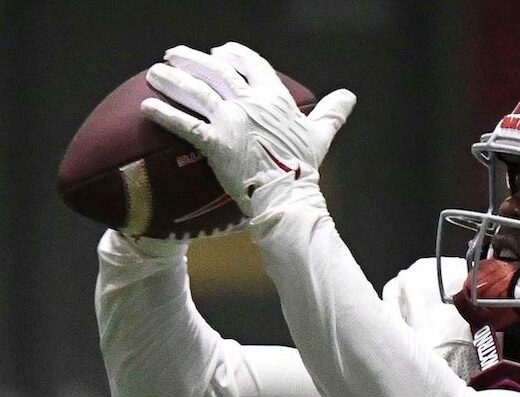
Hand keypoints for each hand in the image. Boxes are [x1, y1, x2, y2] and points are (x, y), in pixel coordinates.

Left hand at [140, 42, 355, 215]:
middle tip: (174, 55)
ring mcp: (232, 121)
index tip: (220, 52)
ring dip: (172, 79)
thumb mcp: (320, 135)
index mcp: (274, 98)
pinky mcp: (216, 143)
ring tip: (153, 73)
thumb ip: (331, 112)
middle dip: (192, 58)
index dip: (233, 54)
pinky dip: (164, 113)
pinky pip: (185, 124)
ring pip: (196, 91)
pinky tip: (146, 107)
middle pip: (216, 70)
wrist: (289, 197)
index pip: (251, 63)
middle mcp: (251, 103)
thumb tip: (349, 96)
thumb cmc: (304, 168)